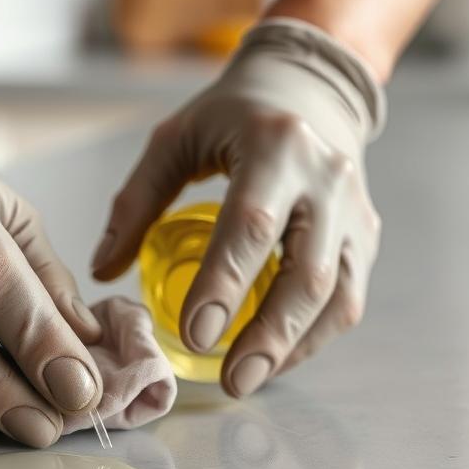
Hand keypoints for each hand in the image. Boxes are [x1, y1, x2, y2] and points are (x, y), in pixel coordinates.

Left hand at [91, 19, 385, 396]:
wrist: (311, 88)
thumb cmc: (233, 115)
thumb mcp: (175, 140)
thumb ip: (136, 202)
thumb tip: (104, 271)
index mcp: (276, 146)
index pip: (252, 225)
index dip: (224, 284)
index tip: (194, 335)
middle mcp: (326, 179)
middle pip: (306, 273)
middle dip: (267, 335)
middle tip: (230, 380)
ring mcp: (353, 211)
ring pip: (336, 294)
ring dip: (293, 347)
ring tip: (248, 380)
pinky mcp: (364, 236)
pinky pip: (346, 298)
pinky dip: (311, 337)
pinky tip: (274, 359)